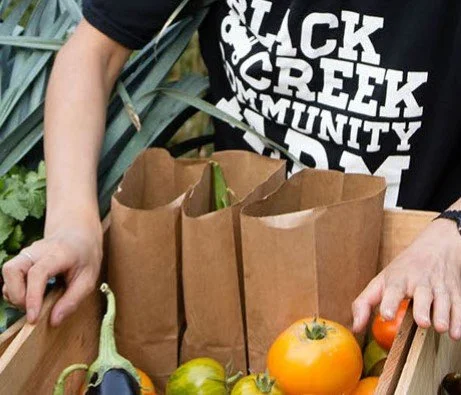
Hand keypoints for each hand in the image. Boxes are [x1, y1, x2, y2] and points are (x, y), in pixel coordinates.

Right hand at [1, 216, 101, 326]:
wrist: (78, 234)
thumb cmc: (85, 256)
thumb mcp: (89, 278)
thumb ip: (73, 299)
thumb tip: (54, 321)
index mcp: (58, 253)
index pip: (37, 273)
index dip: (32, 297)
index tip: (33, 318)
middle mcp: (37, 250)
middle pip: (11, 270)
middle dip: (16, 295)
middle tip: (33, 310)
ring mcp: (27, 253)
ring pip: (7, 273)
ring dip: (15, 294)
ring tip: (33, 304)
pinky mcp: (22, 259)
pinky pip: (10, 276)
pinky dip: (15, 290)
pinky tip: (32, 296)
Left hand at [352, 218, 460, 339]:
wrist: (437, 246)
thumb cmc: (403, 269)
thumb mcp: (381, 281)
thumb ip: (365, 303)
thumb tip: (355, 327)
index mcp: (398, 279)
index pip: (393, 290)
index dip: (390, 302)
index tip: (387, 315)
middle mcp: (419, 282)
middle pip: (422, 295)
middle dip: (422, 308)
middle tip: (422, 322)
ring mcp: (439, 287)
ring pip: (443, 300)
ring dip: (442, 314)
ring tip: (440, 327)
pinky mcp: (455, 292)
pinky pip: (458, 306)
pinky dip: (458, 320)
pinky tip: (455, 333)